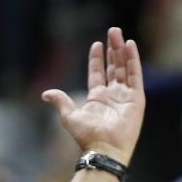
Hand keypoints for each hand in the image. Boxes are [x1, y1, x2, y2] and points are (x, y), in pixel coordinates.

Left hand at [42, 27, 144, 165]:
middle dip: (112, 50)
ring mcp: (125, 97)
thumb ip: (60, 101)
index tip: (96, 44)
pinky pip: (135, 75)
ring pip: (124, 68)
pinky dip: (133, 60)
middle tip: (113, 32)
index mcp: (97, 98)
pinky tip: (130, 46)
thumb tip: (45, 94)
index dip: (97, 59)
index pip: (98, 73)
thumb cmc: (86, 136)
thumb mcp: (69, 116)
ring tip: (119, 34)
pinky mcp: (136, 99)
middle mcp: (112, 96)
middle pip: (113, 67)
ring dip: (122, 51)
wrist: (102, 148)